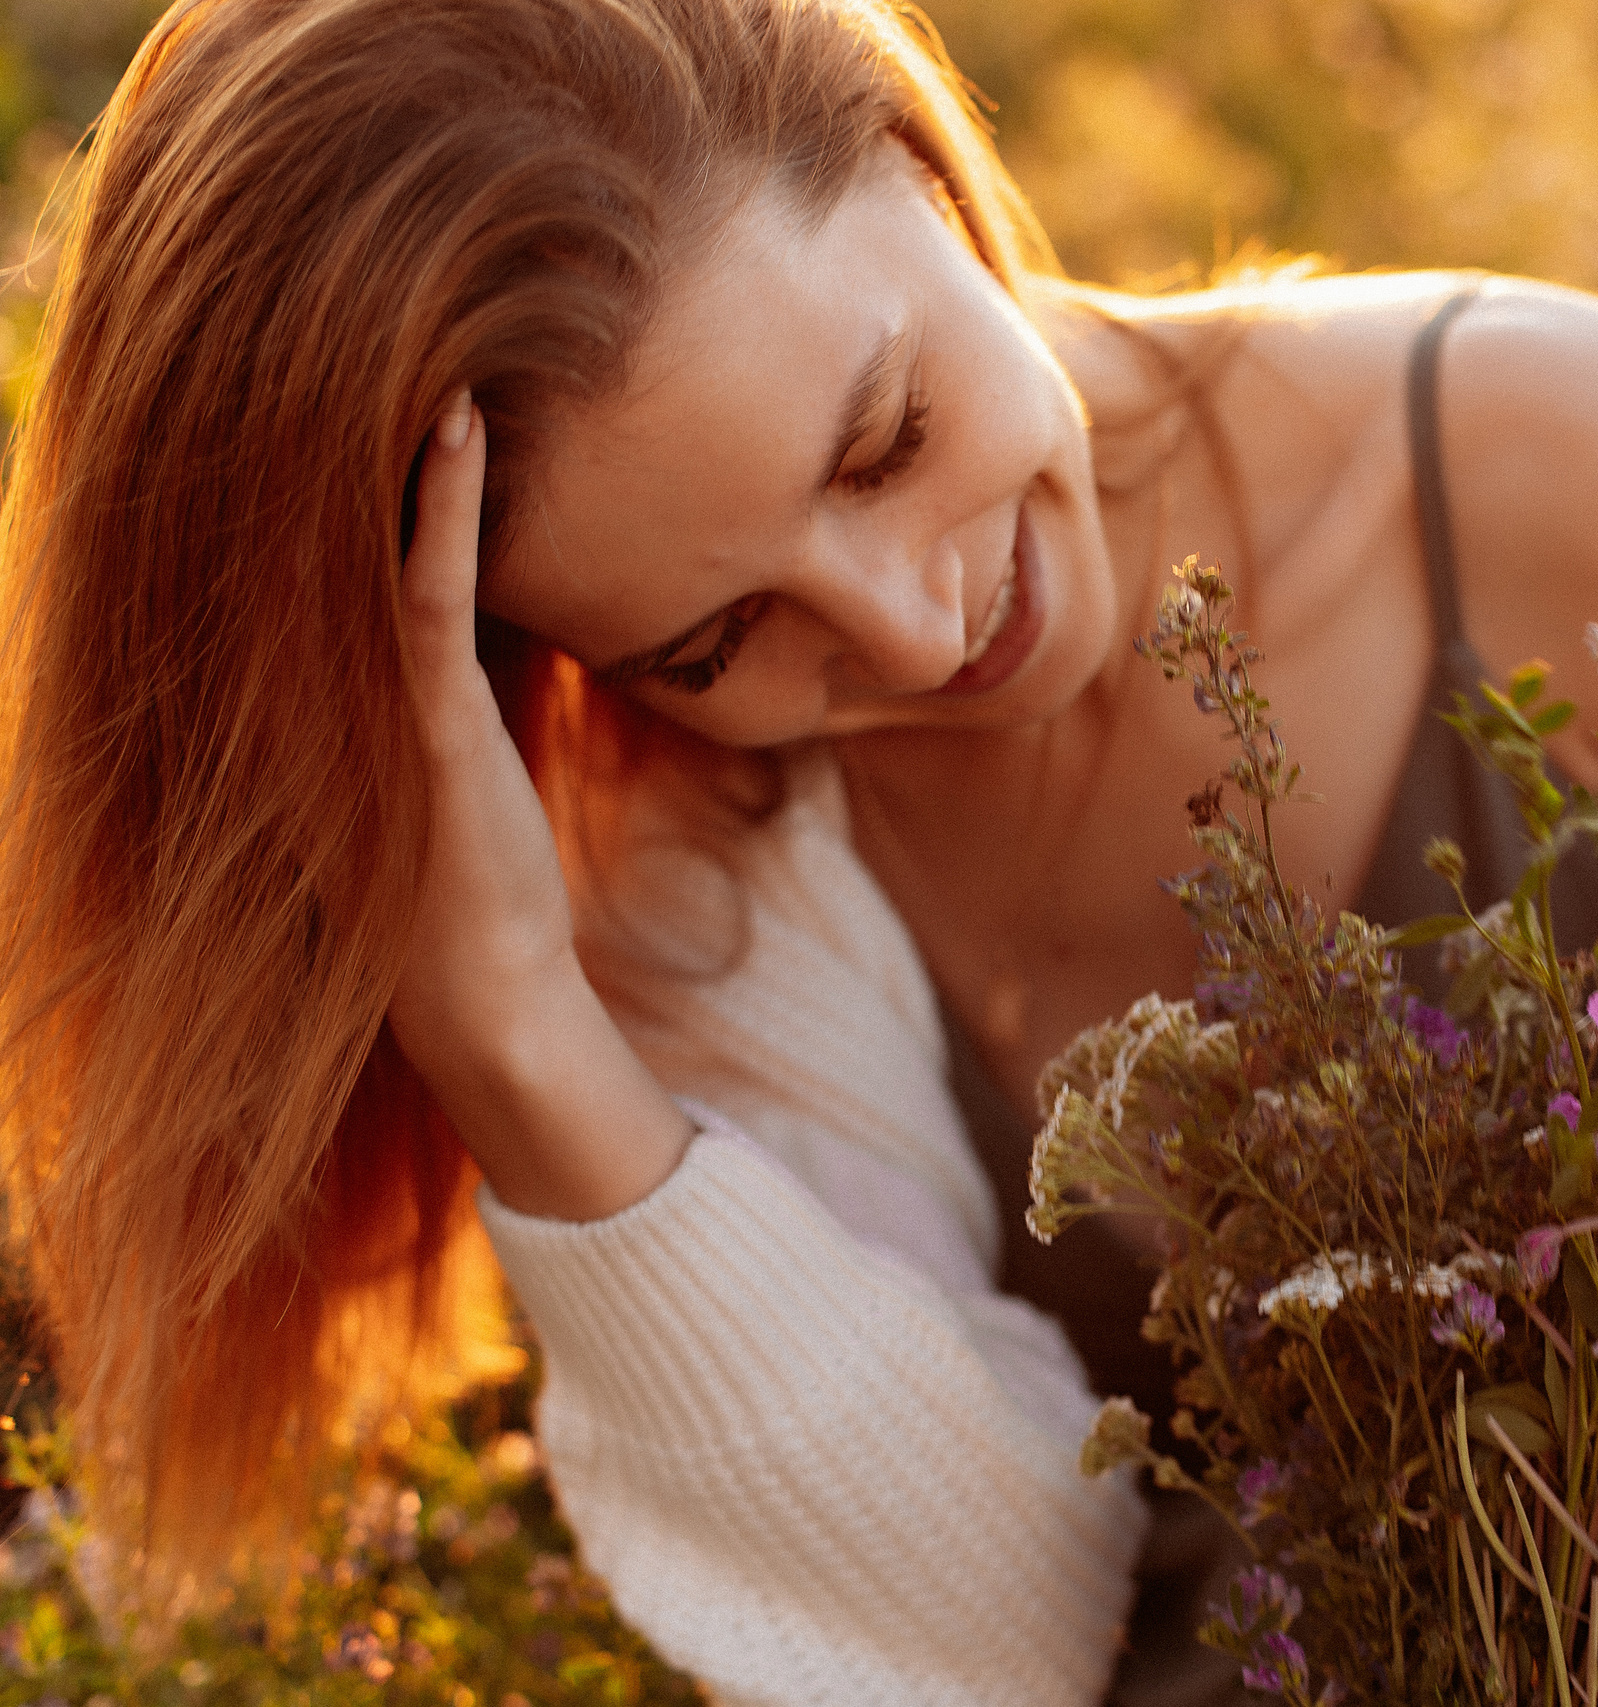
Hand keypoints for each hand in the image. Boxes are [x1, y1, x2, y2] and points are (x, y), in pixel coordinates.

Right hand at [389, 390, 691, 1219]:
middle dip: (357, 414)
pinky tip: (459, 419)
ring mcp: (369, 698)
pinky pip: (427, 589)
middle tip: (388, 299)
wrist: (489, 998)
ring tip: (424, 322)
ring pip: (374, 534)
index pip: (348, 534)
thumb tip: (502, 588)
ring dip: (398, 432)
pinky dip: (440, 500)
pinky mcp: (421, 724)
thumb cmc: (483, 878)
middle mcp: (334, 676)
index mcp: (340, 679)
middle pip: (340, 514)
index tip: (396, 350)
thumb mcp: (464, 750)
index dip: (362, 443)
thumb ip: (460, 669)